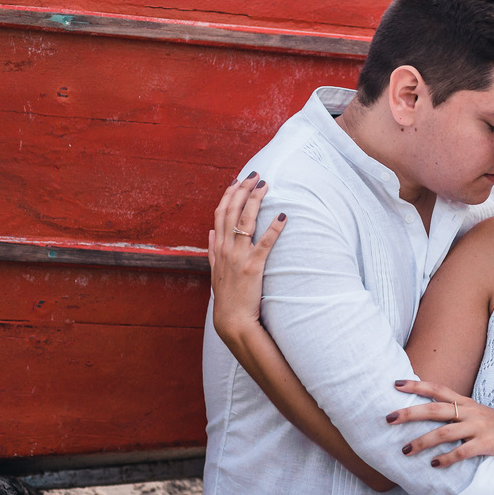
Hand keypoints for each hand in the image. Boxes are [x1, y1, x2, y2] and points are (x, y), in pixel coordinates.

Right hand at [208, 173, 286, 341]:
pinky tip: (283, 216)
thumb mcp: (214, 271)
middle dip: (242, 190)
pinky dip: (273, 228)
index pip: (220, 213)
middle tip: (255, 175)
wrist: (231, 320)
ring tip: (266, 185)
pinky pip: (264, 244)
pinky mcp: (253, 267)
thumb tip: (210, 231)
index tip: (237, 180)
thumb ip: (212, 250)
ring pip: (245, 222)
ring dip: (255, 201)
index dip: (229, 194)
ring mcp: (238, 257)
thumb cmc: (227, 295)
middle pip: (232, 212)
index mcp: (218, 248)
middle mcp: (226, 249)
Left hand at [387, 380, 493, 465]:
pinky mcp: (487, 444)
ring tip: (405, 451)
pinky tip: (434, 465)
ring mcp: (479, 427)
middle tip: (388, 418)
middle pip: (435, 408)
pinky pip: (463, 451)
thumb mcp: (479, 415)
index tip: (395, 383)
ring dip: (422, 442)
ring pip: (445, 432)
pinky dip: (447, 458)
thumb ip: (458, 413)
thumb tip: (433, 416)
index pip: (437, 389)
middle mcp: (470, 411)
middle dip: (410, 412)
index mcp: (466, 403)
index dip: (416, 385)